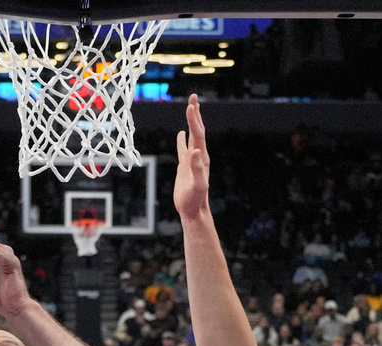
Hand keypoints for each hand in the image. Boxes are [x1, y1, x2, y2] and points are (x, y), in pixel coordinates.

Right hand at [174, 93, 209, 218]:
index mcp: (201, 158)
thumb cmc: (195, 200)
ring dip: (191, 122)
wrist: (193, 212)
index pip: (198, 134)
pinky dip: (182, 139)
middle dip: (195, 114)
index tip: (190, 105)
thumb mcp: (198, 186)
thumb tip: (195, 151)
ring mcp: (192, 161)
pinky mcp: (185, 167)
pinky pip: (184, 149)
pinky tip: (180, 134)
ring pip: (192, 137)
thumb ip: (197, 169)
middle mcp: (198, 156)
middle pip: (197, 130)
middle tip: (193, 97)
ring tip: (191, 108)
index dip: (193, 120)